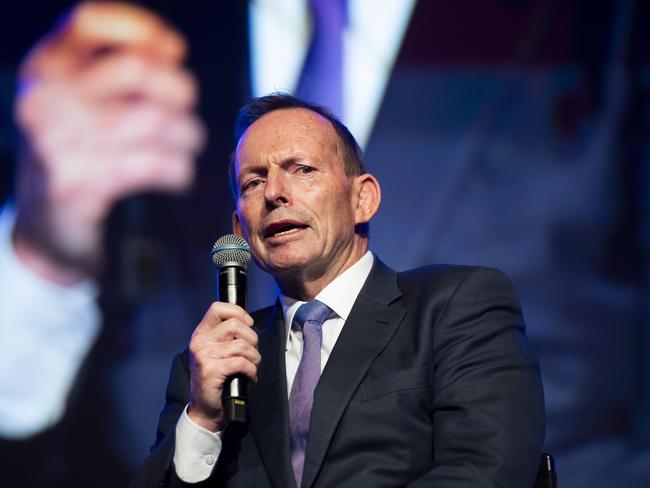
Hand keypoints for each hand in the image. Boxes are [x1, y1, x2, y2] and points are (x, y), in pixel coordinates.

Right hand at [12, 1, 204, 283]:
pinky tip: (178, 175)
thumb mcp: (82, 106)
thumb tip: (171, 48)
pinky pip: (154, 164)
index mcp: (45, 70)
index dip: (141, 28)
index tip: (173, 48)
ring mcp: (59, 142)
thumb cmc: (77, 158)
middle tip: (186, 110)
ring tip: (186, 147)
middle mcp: (46, 99)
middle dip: (180, 89)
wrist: (46, 229)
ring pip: (155, 120)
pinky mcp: (80, 183)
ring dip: (187, 136)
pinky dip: (179, 170)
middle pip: (136, 69)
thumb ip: (118, 75)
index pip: (89, 22)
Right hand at [188, 302, 260, 431]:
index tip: (248, 324)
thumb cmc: (217, 380)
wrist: (205, 410)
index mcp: (201, 334)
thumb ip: (228, 336)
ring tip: (251, 367)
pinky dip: (251, 370)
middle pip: (235, 325)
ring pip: (242, 345)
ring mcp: (204, 356)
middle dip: (252, 339)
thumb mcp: (217, 352)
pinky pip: (241, 362)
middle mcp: (200, 342)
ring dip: (254, 357)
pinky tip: (249, 376)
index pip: (218, 308)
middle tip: (252, 353)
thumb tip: (248, 324)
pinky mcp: (211, 370)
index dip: (238, 313)